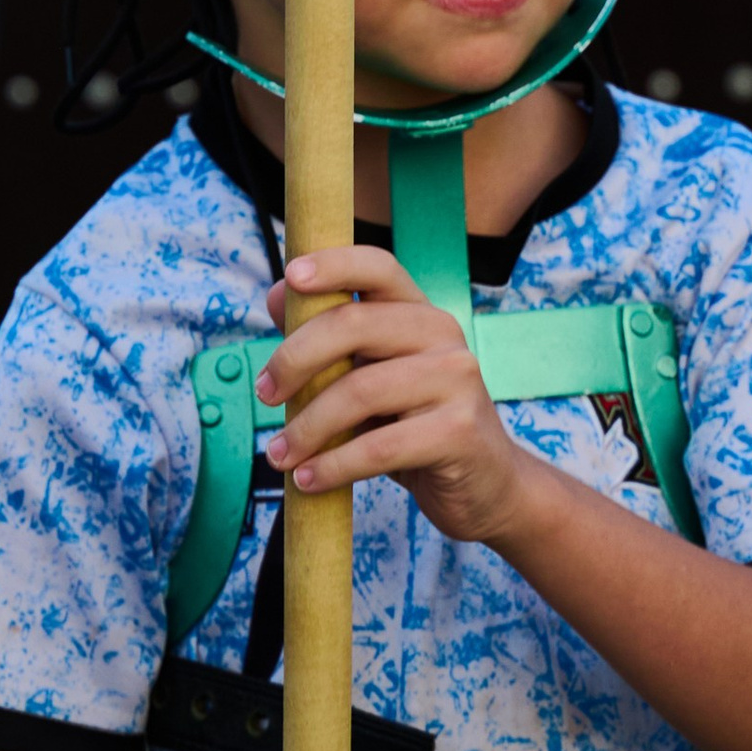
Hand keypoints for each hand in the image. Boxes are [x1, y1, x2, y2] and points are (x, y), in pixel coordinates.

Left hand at [262, 250, 538, 544]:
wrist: (487, 485)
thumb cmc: (417, 426)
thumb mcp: (373, 377)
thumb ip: (331, 342)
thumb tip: (278, 297)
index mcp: (419, 313)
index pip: (378, 268)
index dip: (333, 265)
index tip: (292, 276)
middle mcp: (443, 334)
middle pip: (353, 324)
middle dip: (294, 359)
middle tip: (264, 394)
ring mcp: (457, 380)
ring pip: (359, 391)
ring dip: (306, 427)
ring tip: (279, 454)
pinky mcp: (459, 431)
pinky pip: (379, 447)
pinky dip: (333, 466)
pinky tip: (309, 480)